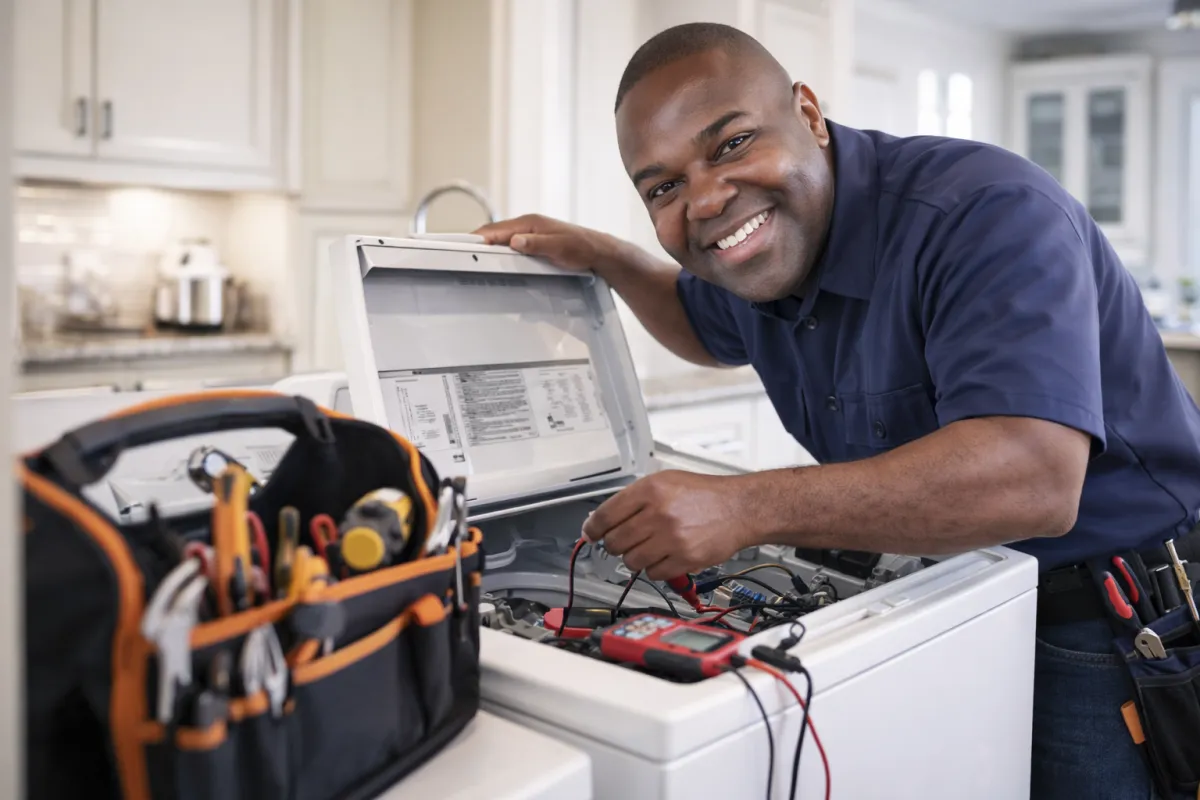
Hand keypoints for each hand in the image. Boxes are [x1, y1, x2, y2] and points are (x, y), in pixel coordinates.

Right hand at [473, 214, 616, 272]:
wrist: (597, 251)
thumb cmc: (581, 247)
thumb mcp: (558, 247)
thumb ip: (536, 244)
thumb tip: (514, 241)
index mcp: (529, 223)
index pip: (495, 230)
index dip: (477, 238)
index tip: (461, 244)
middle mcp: (526, 226)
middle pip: (493, 234)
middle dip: (476, 243)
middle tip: (458, 254)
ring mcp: (529, 234)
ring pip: (500, 240)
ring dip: (486, 248)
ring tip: (469, 258)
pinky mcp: (532, 243)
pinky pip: (509, 246)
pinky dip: (497, 252)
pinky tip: (492, 261)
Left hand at [581, 471, 756, 579]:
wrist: (739, 508)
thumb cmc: (704, 495)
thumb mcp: (665, 482)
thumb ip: (632, 499)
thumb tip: (599, 520)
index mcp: (650, 490)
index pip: (606, 515)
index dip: (593, 528)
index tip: (590, 533)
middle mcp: (658, 513)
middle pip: (615, 542)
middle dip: (616, 544)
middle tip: (625, 541)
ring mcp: (671, 538)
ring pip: (631, 561)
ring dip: (635, 558)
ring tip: (649, 548)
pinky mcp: (684, 559)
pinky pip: (653, 573)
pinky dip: (655, 569)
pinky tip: (665, 556)